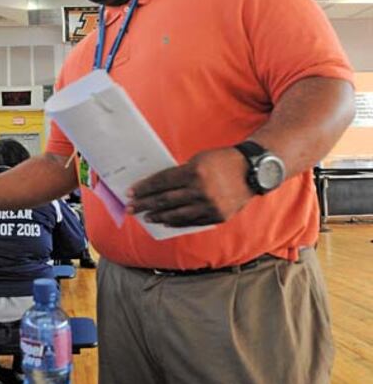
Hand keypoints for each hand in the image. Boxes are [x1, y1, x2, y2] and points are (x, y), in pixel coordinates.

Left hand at [126, 147, 252, 226]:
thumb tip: (157, 187)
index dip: (144, 188)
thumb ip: (180, 174)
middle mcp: (201, 190)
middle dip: (145, 204)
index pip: (161, 182)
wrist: (253, 171)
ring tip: (146, 216)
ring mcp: (210, 206)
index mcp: (194, 172)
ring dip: (158, 216)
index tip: (130, 192)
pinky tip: (165, 223)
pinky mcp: (217, 217)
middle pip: (165, 200)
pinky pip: (191, 222)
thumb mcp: (199, 160)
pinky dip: (176, 223)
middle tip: (132, 207)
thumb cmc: (222, 161)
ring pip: (176, 214)